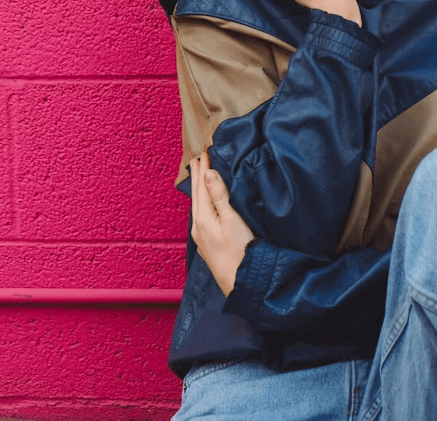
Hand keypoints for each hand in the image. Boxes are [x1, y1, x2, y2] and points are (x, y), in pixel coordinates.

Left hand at [190, 151, 254, 297]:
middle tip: (197, 159)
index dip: (203, 169)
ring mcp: (202, 237)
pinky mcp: (207, 244)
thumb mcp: (232, 220)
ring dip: (199, 188)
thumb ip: (219, 196)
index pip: (201, 187)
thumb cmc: (239, 252)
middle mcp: (198, 227)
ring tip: (200, 176)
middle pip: (196, 195)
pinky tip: (205, 204)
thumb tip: (207, 172)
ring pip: (198, 205)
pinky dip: (203, 202)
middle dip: (197, 176)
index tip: (204, 152)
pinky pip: (201, 215)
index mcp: (203, 219)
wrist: (239, 283)